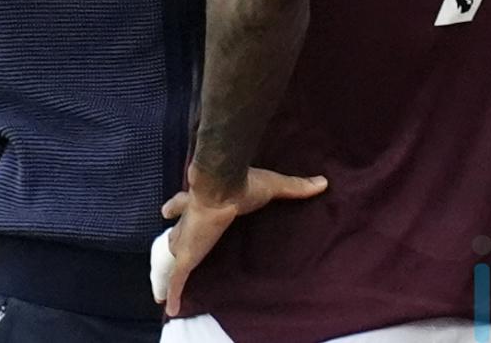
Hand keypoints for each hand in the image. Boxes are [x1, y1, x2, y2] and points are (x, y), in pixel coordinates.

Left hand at [155, 165, 326, 315]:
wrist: (221, 185)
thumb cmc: (244, 184)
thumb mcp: (275, 186)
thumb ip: (296, 186)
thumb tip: (322, 182)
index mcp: (204, 200)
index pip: (188, 203)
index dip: (177, 206)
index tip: (167, 209)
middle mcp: (192, 219)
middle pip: (179, 230)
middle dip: (176, 236)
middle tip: (174, 244)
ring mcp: (189, 238)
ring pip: (176, 255)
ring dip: (172, 267)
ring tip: (167, 276)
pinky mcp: (188, 254)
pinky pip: (178, 278)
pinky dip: (175, 293)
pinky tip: (173, 308)